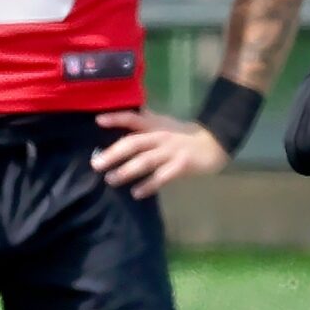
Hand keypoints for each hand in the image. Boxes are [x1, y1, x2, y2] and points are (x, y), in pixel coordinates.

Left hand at [93, 110, 228, 197]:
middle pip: (134, 143)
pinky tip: (136, 193)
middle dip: (114, 153)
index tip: (98, 120)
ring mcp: (171, 151)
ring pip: (146, 161)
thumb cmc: (183, 135)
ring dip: (127, 170)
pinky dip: (148, 185)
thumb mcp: (163, 124)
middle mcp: (161, 136)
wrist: (214, 144)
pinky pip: (162, 176)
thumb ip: (144, 121)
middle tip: (96, 164)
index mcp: (155, 125)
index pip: (133, 118)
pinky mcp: (181, 166)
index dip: (116, 118)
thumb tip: (120, 116)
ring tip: (111, 179)